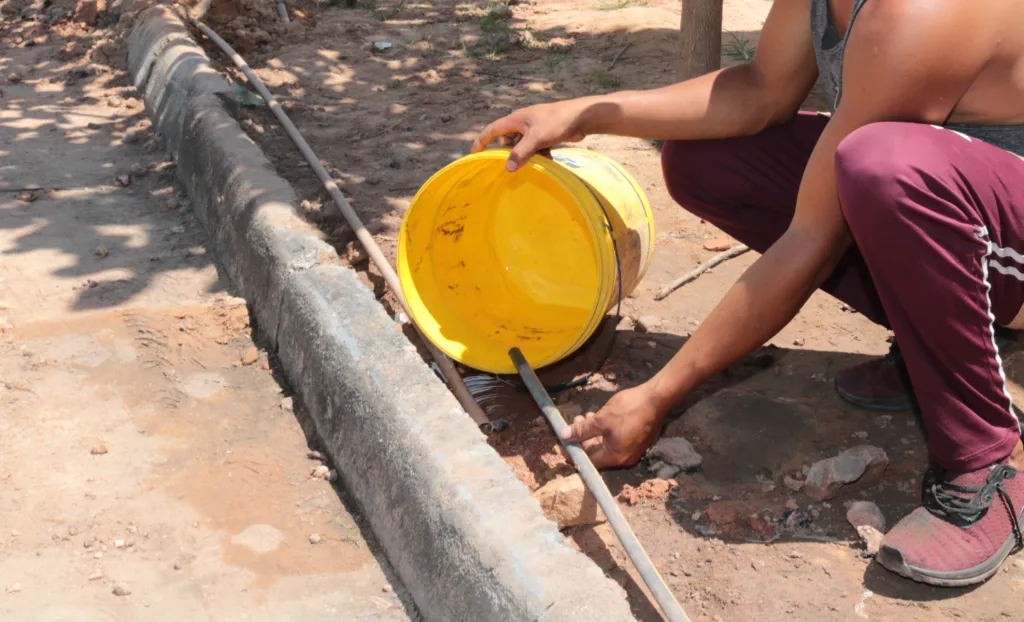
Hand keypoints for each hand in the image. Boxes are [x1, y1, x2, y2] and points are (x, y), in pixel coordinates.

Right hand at [471, 99, 592, 171]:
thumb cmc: (557, 122)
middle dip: (511, 153)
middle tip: (519, 163)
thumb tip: (508, 168)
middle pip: (507, 141)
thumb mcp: (536, 138)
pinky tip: (547, 160)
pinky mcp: (544, 134)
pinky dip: (538, 155)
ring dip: (527, 156)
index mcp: (515, 120)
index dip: (481, 141)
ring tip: (536, 162)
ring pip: (522, 146)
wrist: (581, 117)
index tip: (474, 154)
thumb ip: (521, 153)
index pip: (492, 130)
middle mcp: (522, 123)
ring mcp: (533, 129)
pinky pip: (534, 148)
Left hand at [559, 384, 667, 468]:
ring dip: (593, 433)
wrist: (657, 398)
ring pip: (605, 446)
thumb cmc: (629, 409)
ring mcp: (632, 450)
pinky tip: (599, 417)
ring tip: (586, 416)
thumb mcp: (601, 419)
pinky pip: (615, 441)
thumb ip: (582, 430)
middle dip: (583, 439)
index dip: (573, 452)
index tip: (562, 442)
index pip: (588, 461)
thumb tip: (564, 437)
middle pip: (596, 454)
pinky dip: (604, 432)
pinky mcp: (636, 441)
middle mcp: (624, 458)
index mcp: (614, 456)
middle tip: (574, 422)